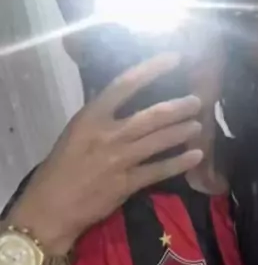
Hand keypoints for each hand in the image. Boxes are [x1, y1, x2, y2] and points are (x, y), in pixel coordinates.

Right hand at [7, 54, 203, 251]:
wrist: (52, 206)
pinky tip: (196, 156)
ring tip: (199, 125)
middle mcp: (108, 134)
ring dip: (182, 131)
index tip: (173, 58)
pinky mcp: (127, 184)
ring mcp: (119, 159)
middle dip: (179, 108)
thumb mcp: (76, 132)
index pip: (124, 84)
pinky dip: (180, 162)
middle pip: (152, 116)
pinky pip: (159, 170)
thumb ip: (101, 118)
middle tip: (197, 102)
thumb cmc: (61, 168)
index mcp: (91, 116)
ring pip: (159, 141)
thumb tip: (127, 102)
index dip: (151, 69)